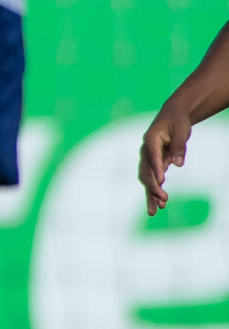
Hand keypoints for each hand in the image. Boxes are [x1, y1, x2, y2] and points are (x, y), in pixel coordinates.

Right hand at [141, 100, 192, 214]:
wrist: (172, 117)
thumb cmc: (177, 121)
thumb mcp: (181, 130)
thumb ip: (179, 146)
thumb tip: (178, 165)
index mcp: (150, 140)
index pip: (152, 156)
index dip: (155, 168)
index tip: (161, 181)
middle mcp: (146, 151)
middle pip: (146, 171)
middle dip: (152, 187)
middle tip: (163, 199)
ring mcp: (149, 159)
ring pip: (147, 179)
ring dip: (150, 195)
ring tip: (154, 212)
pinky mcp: (155, 165)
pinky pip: (154, 180)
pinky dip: (156, 192)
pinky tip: (162, 205)